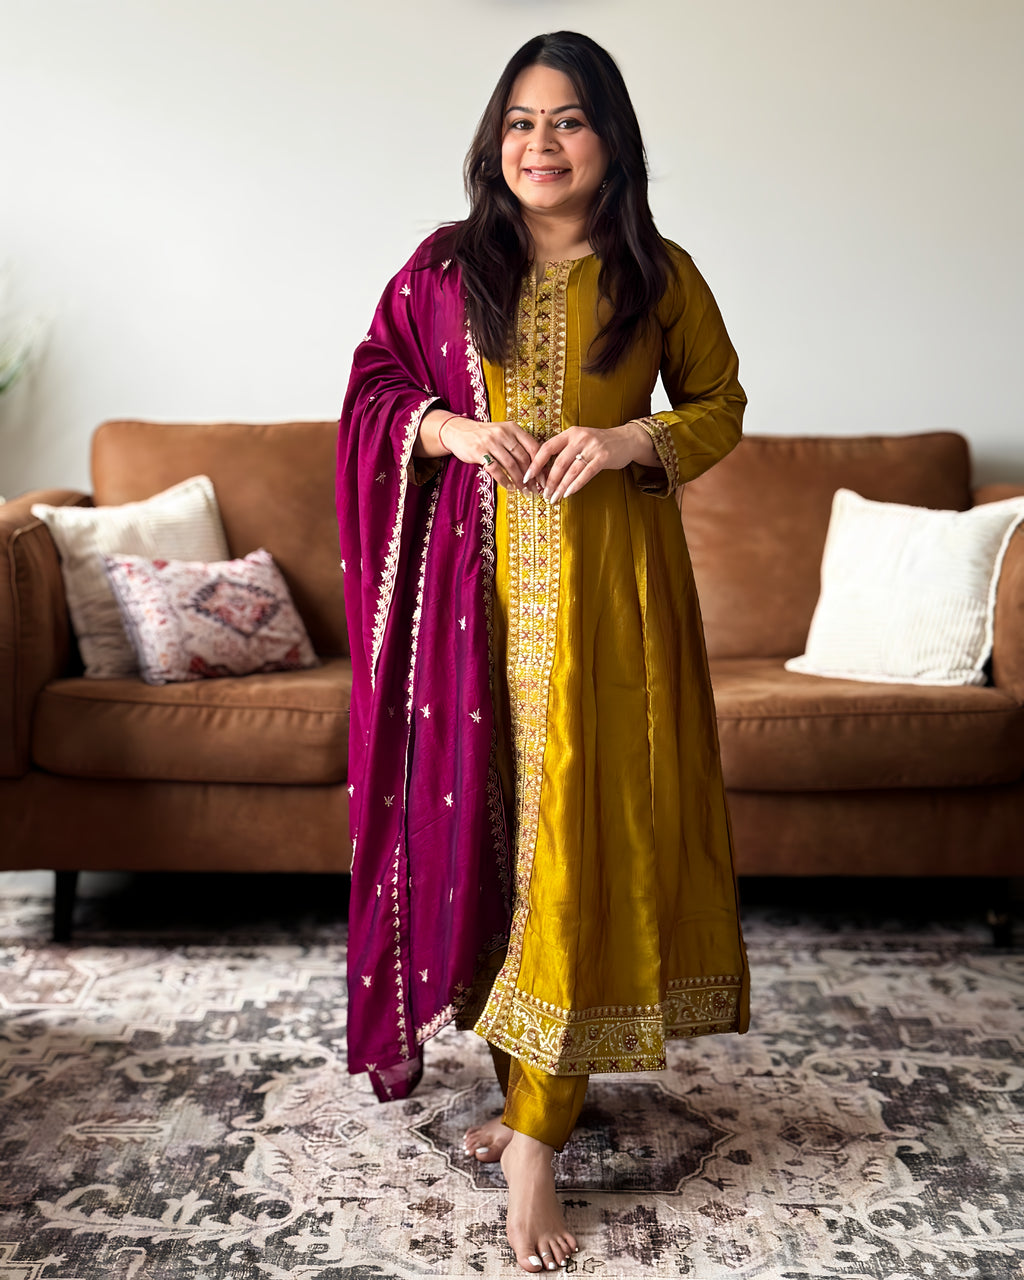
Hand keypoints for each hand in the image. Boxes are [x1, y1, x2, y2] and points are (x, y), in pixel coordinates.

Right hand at [438, 417, 541, 491]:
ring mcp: (490, 442)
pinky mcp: (479, 452)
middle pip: (523, 458)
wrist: (459, 431)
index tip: (545, 479)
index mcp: (513, 428)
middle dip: (531, 477)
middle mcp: (503, 433)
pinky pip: (495, 469)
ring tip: (524, 491)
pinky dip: (504, 480)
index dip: (541, 465)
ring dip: (519, 481)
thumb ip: (518, 444)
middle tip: (535, 489)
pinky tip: (510, 488)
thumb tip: (537, 466)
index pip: (533, 447)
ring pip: (511, 465)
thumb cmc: (485, 435)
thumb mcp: (503, 433)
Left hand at [524, 423, 656, 502]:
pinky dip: (576, 485)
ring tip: (554, 498)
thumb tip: (544, 472)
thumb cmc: (599, 444)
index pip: (547, 447)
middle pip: (558, 462)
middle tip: (544, 494)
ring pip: (571, 470)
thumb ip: (565, 451)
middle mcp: (579, 438)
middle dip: (549, 481)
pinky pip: (585, 473)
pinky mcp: (603, 457)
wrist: (626, 440)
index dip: (535, 463)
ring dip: (561, 487)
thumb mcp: (580, 440)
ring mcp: (592, 447)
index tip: (527, 476)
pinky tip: (568, 493)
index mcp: (570, 433)